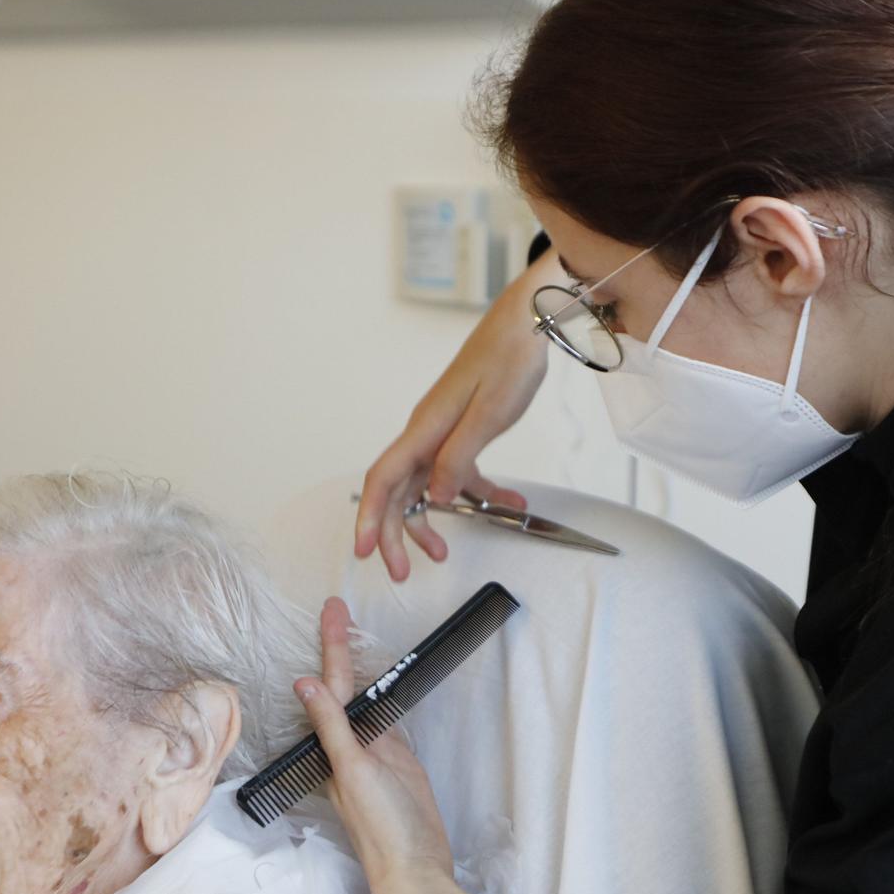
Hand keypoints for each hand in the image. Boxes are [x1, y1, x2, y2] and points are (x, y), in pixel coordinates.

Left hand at [292, 597, 453, 893]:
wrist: (416, 868)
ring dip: (359, 668)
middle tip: (337, 609)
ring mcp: (378, 753)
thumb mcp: (355, 772)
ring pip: (365, 701)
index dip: (332, 647)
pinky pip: (387, 721)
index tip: (332, 611)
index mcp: (335, 747)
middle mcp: (352, 747)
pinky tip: (384, 685)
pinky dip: (384, 698)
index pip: (331, 686)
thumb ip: (333, 728)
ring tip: (350, 634)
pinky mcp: (401, 763)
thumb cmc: (383, 828)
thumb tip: (306, 683)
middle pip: (345, 686)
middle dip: (340, 648)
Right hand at [354, 252, 558, 580]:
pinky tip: (510, 506)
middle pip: (397, 492)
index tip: (364, 552)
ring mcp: (443, 432)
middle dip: (395, 535)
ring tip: (442, 555)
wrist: (529, 321)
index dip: (371, 519)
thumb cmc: (509, 360)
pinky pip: (460, 471)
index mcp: (425, 428)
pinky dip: (478, 493)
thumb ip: (459, 458)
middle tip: (402, 573)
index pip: (384, 480)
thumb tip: (433, 498)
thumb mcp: (489, 413)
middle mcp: (426, 432)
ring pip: (425, 486)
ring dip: (430, 522)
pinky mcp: (464, 430)